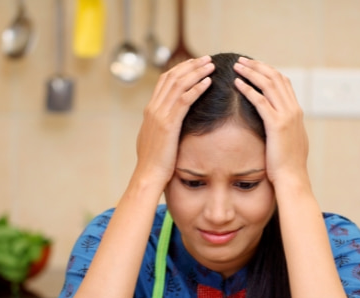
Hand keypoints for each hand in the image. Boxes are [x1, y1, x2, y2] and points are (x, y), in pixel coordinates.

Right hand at [133, 56, 214, 188]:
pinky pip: (184, 100)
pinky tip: (208, 82)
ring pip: (179, 84)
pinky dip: (197, 88)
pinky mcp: (168, 124)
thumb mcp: (156, 140)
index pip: (165, 81)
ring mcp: (159, 115)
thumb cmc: (155, 163)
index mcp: (151, 111)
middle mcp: (153, 108)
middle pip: (172, 77)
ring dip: (196, 72)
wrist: (148, 175)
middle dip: (191, 65)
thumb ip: (162, 127)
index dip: (181, 69)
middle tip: (207, 59)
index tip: (196, 64)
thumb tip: (169, 124)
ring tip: (211, 65)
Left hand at [232, 57, 308, 187]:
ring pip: (268, 84)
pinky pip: (260, 100)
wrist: (292, 178)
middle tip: (242, 60)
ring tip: (237, 66)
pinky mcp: (276, 124)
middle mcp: (293, 110)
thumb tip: (277, 124)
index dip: (268, 71)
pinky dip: (248, 89)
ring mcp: (286, 116)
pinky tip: (237, 83)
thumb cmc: (287, 165)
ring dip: (251, 72)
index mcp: (296, 112)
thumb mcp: (289, 141)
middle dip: (258, 66)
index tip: (253, 65)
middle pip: (276, 77)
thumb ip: (284, 128)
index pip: (283, 82)